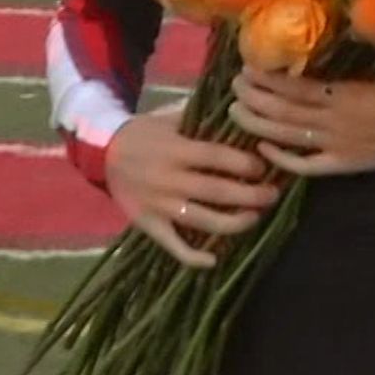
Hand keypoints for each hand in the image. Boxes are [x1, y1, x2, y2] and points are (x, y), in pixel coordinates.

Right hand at [104, 106, 278, 269]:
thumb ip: (201, 119)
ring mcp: (158, 205)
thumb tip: (241, 115)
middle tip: (271, 195)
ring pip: (202, 221)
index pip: (217, 157)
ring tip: (254, 218)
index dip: (245, 164)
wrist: (102, 151)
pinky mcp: (148, 224)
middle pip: (217, 191)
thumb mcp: (170, 118)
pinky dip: (193, 257)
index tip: (263, 167)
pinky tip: (215, 259)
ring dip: (234, 223)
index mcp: (175, 149)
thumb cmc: (144, 132)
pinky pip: (172, 245)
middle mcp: (168, 179)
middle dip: (250, 196)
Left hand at [229, 68, 374, 176]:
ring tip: (236, 111)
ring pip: (289, 136)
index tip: (247, 68)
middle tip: (234, 86)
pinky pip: (307, 165)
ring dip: (259, 124)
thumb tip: (313, 55)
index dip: (268, 80)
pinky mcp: (343, 165)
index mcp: (344, 94)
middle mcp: (335, 121)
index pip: (295, 88)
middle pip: (284, 112)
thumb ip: (344, 71)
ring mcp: (337, 146)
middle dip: (255, 99)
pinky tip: (264, 148)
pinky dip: (283, 159)